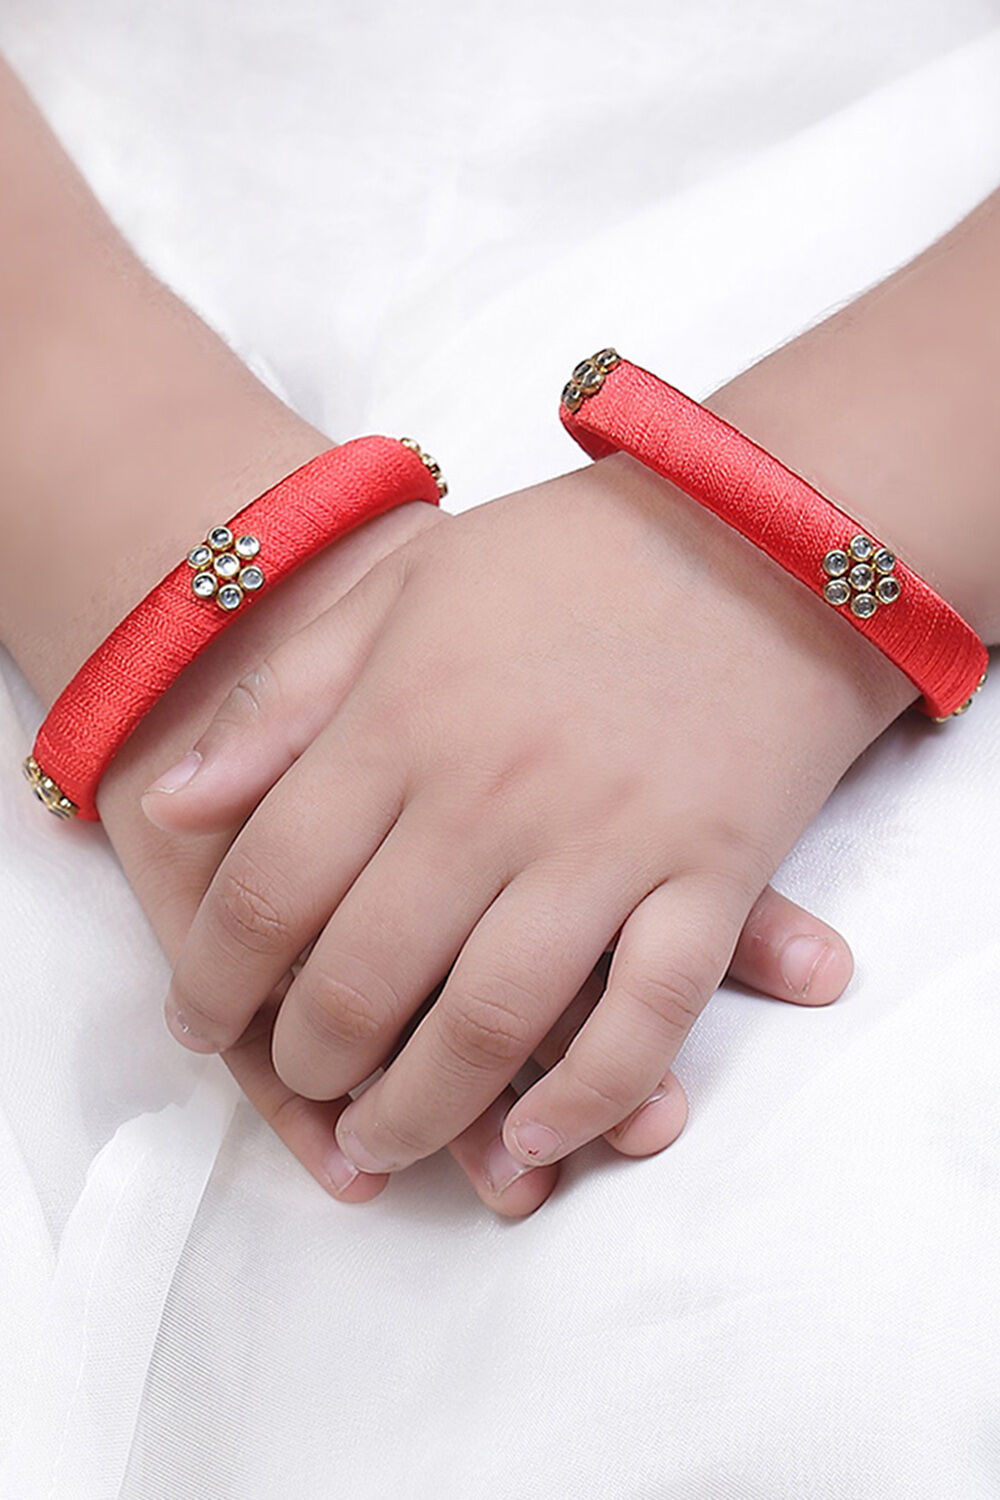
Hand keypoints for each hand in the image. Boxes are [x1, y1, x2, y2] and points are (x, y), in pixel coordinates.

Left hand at [143, 452, 901, 1197]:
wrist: (761, 528)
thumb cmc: (570, 556)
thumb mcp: (401, 586)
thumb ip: (282, 701)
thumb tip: (174, 805)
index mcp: (403, 720)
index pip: (272, 885)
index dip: (213, 977)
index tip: (196, 1022)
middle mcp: (492, 794)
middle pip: (365, 976)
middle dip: (310, 1059)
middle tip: (302, 1081)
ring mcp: (610, 839)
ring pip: (493, 1023)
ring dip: (424, 1111)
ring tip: (382, 1146)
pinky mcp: (716, 871)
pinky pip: (650, 1015)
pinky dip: (592, 1095)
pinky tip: (541, 1138)